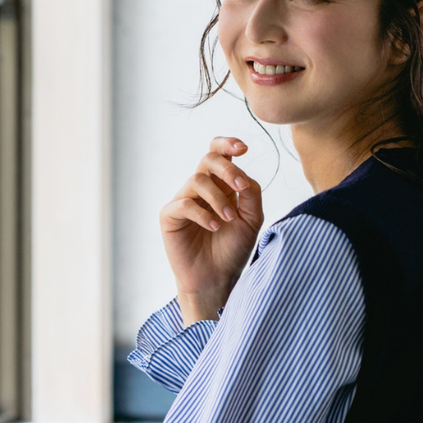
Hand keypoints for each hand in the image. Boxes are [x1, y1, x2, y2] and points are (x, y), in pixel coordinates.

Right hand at [159, 136, 263, 323]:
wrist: (216, 279)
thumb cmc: (233, 249)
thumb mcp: (252, 220)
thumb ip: (251, 195)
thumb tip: (244, 175)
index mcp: (221, 185)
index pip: (219, 153)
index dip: (228, 144)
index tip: (244, 148)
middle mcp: (201, 189)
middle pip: (208, 160)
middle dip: (226, 169)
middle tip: (239, 187)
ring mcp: (184, 201)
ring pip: (197, 181)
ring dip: (218, 199)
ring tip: (228, 220)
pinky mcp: (170, 216)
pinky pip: (184, 204)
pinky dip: (202, 214)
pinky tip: (214, 227)